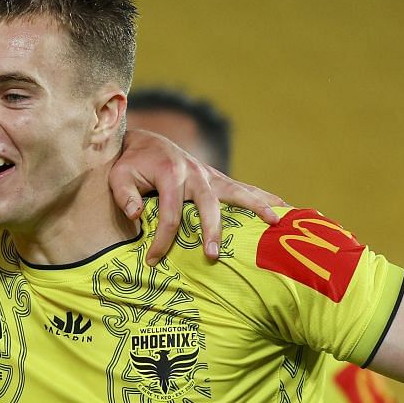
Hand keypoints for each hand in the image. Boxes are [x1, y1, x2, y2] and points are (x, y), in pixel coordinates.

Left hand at [109, 129, 283, 262]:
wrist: (145, 141)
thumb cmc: (130, 163)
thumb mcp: (118, 176)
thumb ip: (124, 195)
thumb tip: (136, 214)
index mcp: (170, 174)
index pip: (169, 213)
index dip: (162, 240)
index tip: (153, 260)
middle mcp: (195, 173)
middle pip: (208, 205)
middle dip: (211, 230)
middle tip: (213, 255)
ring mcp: (210, 175)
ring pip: (237, 192)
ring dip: (257, 207)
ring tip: (277, 222)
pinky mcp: (217, 178)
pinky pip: (243, 188)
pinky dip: (264, 197)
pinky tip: (285, 208)